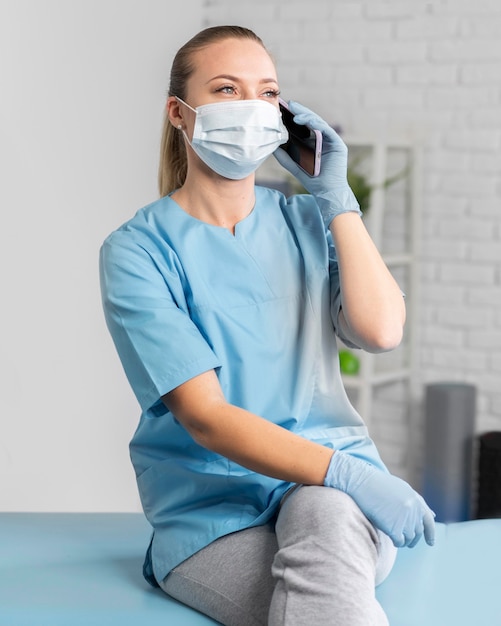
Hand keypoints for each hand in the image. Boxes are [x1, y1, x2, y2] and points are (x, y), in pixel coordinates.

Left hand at [273, 100, 360, 227]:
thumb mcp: (293, 165)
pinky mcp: (338, 144)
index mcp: (314, 143)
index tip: (282, 110)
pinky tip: (304, 120)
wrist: (327, 193)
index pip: (304, 127)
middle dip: (299, 112)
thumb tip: (271, 145)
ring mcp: (331, 141)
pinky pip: (326, 130)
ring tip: (293, 110)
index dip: (294, 117)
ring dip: (306, 115)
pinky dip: (315, 123)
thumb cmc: (312, 180)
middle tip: (288, 103)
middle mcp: (323, 140)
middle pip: (310, 122)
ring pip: (318, 123)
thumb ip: (284, 155)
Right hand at [324, 450, 435, 547]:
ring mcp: (404, 519)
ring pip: (409, 538)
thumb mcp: (401, 489)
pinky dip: (397, 542)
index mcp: (415, 499)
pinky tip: (392, 539)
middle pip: (418, 531)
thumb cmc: (378, 484)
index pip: (428, 520)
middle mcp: (413, 510)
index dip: (430, 533)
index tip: (431, 543)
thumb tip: (432, 514)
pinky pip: (400, 542)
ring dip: (404, 540)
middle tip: (408, 542)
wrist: (361, 482)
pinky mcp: (394, 528)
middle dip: (413, 538)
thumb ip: (417, 502)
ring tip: (396, 538)